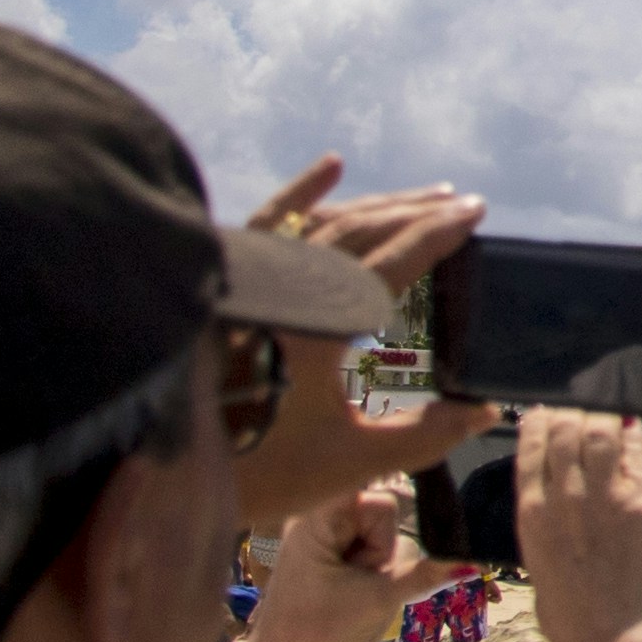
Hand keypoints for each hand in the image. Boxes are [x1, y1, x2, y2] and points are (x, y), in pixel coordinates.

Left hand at [231, 161, 493, 516]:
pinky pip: (266, 222)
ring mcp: (251, 281)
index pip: (389, 263)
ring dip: (374, 204)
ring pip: (320, 222)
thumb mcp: (350, 463)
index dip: (435, 236)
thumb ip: (423, 435)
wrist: (158, 475)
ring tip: (422, 196)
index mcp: (318, 329)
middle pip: (359, 231)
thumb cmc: (259, 473)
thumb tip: (483, 411)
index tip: (473, 214)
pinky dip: (299, 192)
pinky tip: (331, 166)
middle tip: (461, 202)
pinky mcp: (228, 283)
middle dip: (415, 213)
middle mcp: (283, 290)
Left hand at [238, 480, 440, 641]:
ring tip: (353, 593)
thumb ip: (427, 574)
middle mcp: (318, 518)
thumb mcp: (380, 598)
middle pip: (382, 514)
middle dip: (383, 550)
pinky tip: (355, 592)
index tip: (381, 560)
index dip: (390, 526)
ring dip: (377, 565)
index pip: (380, 499)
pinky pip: (367, 550)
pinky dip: (371, 570)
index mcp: (318, 518)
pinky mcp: (329, 556)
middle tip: (359, 582)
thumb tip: (471, 560)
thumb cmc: (318, 631)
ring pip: (379, 535)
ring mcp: (323, 537)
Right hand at [513, 409, 641, 641]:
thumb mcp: (539, 564)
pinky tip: (633, 427)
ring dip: (604, 418)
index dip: (539, 421)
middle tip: (584, 414)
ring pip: (600, 431)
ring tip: (608, 419)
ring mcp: (603, 499)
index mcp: (532, 515)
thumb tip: (550, 496)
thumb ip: (545, 524)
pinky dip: (632, 434)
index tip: (546, 413)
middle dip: (574, 414)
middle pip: (565, 429)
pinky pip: (635, 454)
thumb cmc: (572, 617)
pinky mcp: (640, 505)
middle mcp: (563, 499)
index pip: (530, 447)